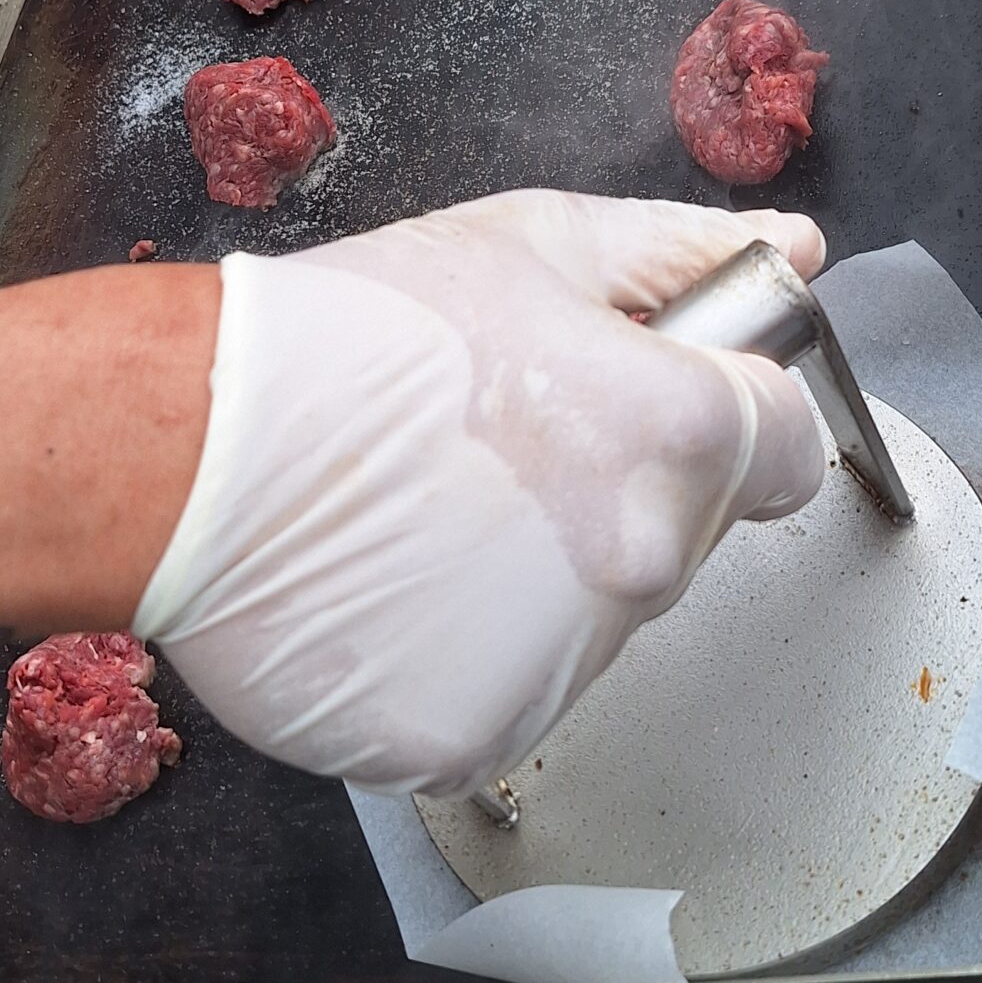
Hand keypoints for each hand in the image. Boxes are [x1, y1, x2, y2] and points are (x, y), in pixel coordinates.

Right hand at [133, 190, 827, 795]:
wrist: (190, 444)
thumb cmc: (353, 335)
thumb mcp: (533, 244)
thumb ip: (681, 255)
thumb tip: (791, 250)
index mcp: (675, 438)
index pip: (787, 452)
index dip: (724, 416)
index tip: (646, 404)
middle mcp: (639, 566)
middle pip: (682, 540)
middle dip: (615, 494)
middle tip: (498, 449)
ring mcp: (559, 664)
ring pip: (592, 627)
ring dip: (537, 584)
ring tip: (429, 515)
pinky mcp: (472, 738)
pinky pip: (502, 697)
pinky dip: (456, 656)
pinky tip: (392, 585)